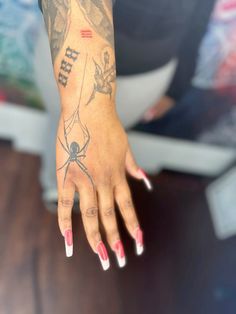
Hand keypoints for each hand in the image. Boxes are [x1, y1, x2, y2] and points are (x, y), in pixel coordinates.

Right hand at [56, 105, 151, 269]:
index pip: (128, 207)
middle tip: (119, 261)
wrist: (88, 109)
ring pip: (91, 215)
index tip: (140, 243)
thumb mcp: (126, 146)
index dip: (134, 227)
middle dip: (116, 240)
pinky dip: (65, 222)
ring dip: (96, 238)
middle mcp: (104, 181)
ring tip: (101, 257)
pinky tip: (68, 240)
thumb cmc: (108, 126)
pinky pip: (65, 203)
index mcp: (118, 175)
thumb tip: (146, 181)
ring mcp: (85, 179)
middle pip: (110, 216)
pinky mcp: (66, 174)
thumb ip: (133, 166)